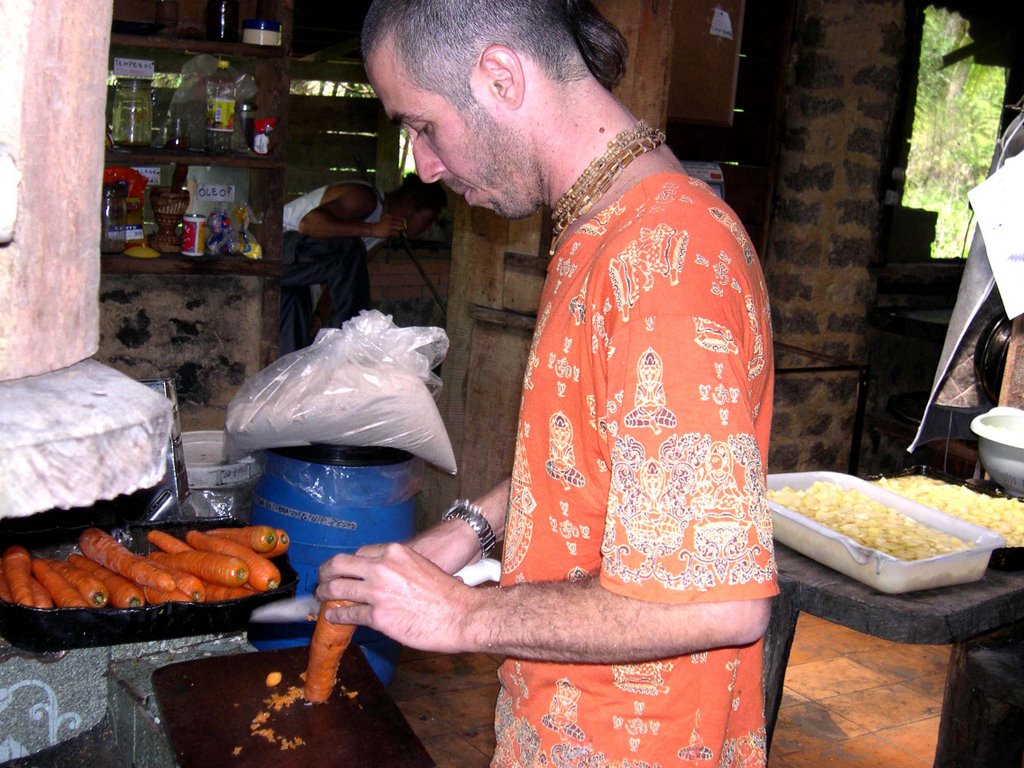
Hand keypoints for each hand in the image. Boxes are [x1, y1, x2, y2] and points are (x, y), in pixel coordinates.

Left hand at [315, 542, 481, 653]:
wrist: (461, 614)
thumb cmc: (447, 593)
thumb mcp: (421, 565)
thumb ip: (400, 568)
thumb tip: (387, 578)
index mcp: (394, 551)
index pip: (359, 553)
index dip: (349, 564)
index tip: (344, 571)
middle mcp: (382, 567)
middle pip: (339, 564)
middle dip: (326, 573)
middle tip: (322, 581)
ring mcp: (377, 592)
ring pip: (336, 589)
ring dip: (324, 594)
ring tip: (321, 598)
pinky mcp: (378, 617)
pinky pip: (348, 615)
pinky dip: (336, 617)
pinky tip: (333, 618)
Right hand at [367, 213, 406, 239]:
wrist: (372, 229)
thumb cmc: (379, 224)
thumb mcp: (384, 217)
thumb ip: (391, 217)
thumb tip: (399, 219)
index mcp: (389, 216)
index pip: (400, 218)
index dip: (403, 221)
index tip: (404, 223)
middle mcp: (390, 220)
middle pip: (401, 223)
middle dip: (403, 226)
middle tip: (404, 229)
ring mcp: (389, 226)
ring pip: (400, 228)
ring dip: (401, 230)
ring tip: (400, 231)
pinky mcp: (389, 232)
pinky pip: (396, 233)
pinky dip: (397, 234)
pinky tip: (396, 234)